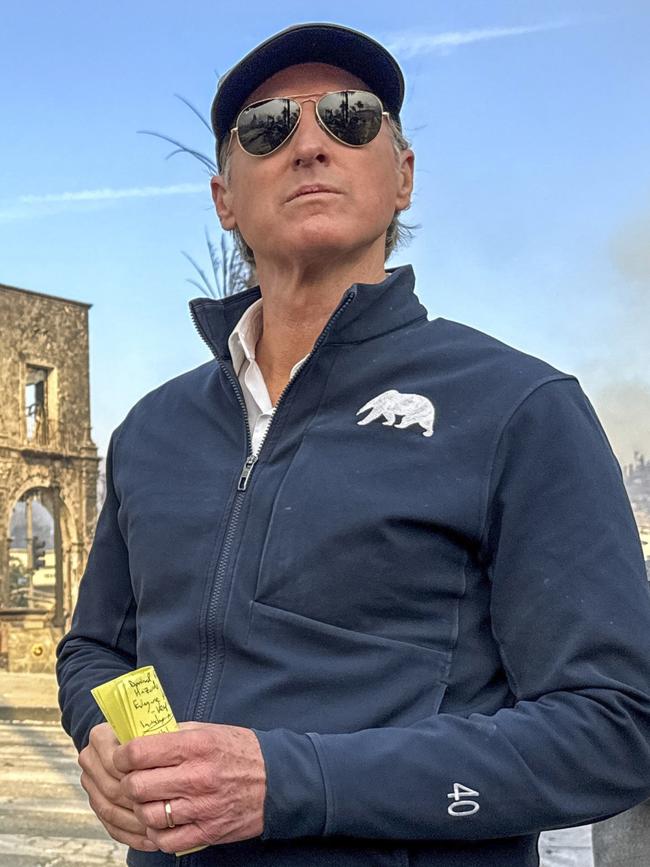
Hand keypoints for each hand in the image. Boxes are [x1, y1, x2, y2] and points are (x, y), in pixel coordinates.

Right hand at [78, 722, 158, 851]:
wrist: (141, 747)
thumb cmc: (157, 737)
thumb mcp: (160, 729)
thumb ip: (160, 735)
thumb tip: (172, 745)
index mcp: (100, 737)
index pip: (114, 761)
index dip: (135, 775)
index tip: (158, 782)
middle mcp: (90, 760)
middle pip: (111, 788)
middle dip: (137, 802)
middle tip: (161, 810)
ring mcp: (91, 784)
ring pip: (109, 810)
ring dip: (135, 822)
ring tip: (158, 826)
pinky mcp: (97, 805)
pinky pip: (110, 826)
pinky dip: (131, 835)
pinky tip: (151, 839)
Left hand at [113, 722, 266, 853]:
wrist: (277, 781)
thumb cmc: (241, 752)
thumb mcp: (210, 731)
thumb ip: (175, 735)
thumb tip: (141, 736)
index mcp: (196, 746)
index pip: (140, 752)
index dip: (122, 756)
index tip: (122, 757)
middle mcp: (197, 777)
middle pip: (137, 786)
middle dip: (128, 783)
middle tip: (133, 780)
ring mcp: (201, 808)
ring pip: (148, 815)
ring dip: (142, 808)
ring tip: (148, 801)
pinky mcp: (206, 832)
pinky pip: (165, 840)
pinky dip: (157, 832)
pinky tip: (162, 820)